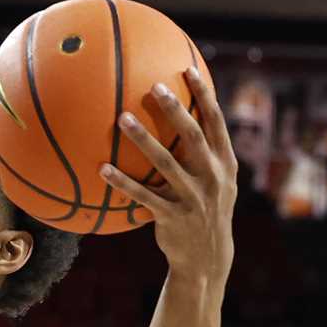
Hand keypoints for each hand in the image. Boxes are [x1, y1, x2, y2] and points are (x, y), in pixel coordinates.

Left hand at [99, 68, 236, 285]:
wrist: (207, 257)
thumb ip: (206, 154)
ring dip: (142, 139)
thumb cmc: (206, 210)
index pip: (214, 121)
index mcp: (224, 163)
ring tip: (121, 119)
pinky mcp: (172, 217)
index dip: (203, 95)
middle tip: (154, 87)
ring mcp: (193, 198)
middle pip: (192, 136)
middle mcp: (212, 177)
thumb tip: (186, 120)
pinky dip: (122, 183)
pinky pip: (143, 196)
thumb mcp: (218, 182)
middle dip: (175, 109)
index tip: (187, 69)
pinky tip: (102, 169)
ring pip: (165, 163)